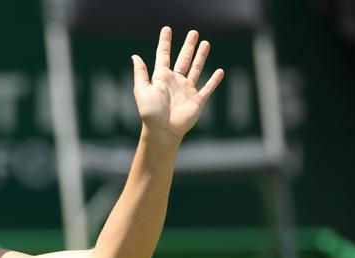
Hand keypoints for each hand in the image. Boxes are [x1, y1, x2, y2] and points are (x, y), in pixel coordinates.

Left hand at [132, 27, 224, 142]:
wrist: (163, 130)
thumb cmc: (150, 112)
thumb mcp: (142, 90)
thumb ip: (141, 73)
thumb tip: (135, 56)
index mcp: (161, 78)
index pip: (163, 55)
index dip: (165, 42)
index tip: (166, 29)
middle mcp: (175, 82)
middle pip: (183, 59)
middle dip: (188, 46)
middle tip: (193, 32)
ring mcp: (187, 90)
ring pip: (196, 69)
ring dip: (201, 56)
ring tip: (206, 43)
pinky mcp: (197, 100)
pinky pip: (208, 88)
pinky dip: (214, 80)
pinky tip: (220, 71)